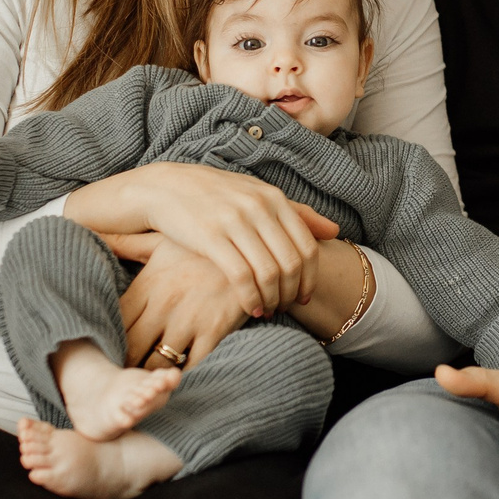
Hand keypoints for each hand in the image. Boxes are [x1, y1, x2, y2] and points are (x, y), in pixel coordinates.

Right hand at [70, 163, 340, 316]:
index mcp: (273, 198)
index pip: (307, 247)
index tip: (304, 297)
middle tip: (286, 308)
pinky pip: (242, 277)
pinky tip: (250, 308)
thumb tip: (334, 231)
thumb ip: (296, 214)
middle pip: (291, 264)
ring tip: (268, 310)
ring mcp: (234, 222)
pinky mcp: (211, 238)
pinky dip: (251, 298)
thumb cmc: (215, 196)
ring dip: (272, 299)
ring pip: (269, 273)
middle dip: (292, 293)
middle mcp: (258, 208)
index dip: (310, 279)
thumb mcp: (256, 196)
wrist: (164, 188)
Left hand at [120, 240, 254, 370]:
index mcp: (148, 283)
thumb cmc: (201, 248)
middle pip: (132, 348)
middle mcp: (164, 304)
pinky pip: (191, 365)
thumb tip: (87, 226)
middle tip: (127, 371)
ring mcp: (190, 320)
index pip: (116, 322)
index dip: (109, 339)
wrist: (253, 250)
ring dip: (152, 373)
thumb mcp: (162, 240)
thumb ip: (126, 243)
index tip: (110, 347)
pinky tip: (179, 373)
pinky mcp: (214, 332)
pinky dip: (182, 374)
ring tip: (149, 378)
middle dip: (127, 363)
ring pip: (158, 363)